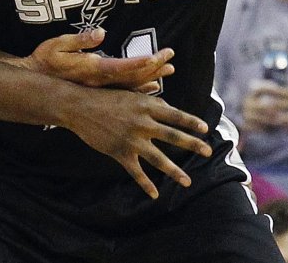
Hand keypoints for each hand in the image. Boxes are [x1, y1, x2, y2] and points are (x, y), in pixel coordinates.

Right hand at [22, 28, 172, 90]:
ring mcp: (100, 88)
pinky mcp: (98, 91)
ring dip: (150, 78)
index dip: (143, 63)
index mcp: (93, 69)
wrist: (35, 83)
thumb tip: (100, 33)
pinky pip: (123, 92)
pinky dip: (139, 89)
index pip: (123, 66)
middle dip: (153, 69)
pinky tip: (151, 88)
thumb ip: (79, 41)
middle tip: (171, 61)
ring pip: (130, 85)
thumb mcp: (57, 45)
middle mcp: (100, 81)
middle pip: (132, 77)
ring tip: (168, 71)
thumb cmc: (44, 61)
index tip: (160, 57)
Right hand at [63, 86, 211, 198]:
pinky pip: (136, 172)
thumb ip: (150, 99)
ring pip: (159, 158)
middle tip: (208, 151)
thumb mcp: (130, 92)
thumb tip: (168, 104)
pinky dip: (146, 184)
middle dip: (193, 145)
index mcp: (146, 106)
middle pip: (173, 136)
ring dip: (175, 171)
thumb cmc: (105, 96)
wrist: (80, 106)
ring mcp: (132, 139)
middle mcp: (143, 122)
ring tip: (187, 181)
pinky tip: (155, 194)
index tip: (205, 129)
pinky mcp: (120, 152)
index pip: (175, 115)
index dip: (191, 123)